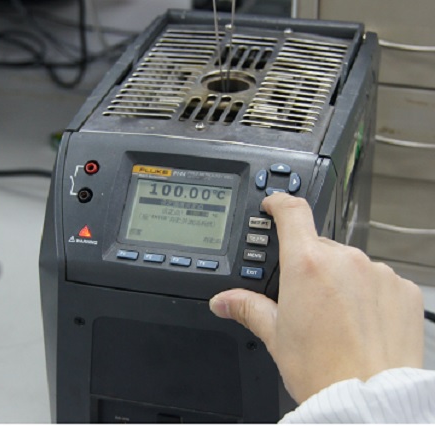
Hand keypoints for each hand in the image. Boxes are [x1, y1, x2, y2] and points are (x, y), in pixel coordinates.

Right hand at [210, 193, 423, 402]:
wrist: (367, 399)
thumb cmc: (322, 370)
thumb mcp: (275, 336)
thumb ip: (248, 307)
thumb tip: (223, 301)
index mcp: (306, 265)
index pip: (292, 212)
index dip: (279, 203)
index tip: (274, 206)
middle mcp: (345, 260)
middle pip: (320, 246)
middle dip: (310, 265)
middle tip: (305, 298)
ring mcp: (378, 273)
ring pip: (352, 264)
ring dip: (342, 280)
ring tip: (336, 318)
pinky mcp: (403, 290)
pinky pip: (380, 281)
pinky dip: (369, 295)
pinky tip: (361, 323)